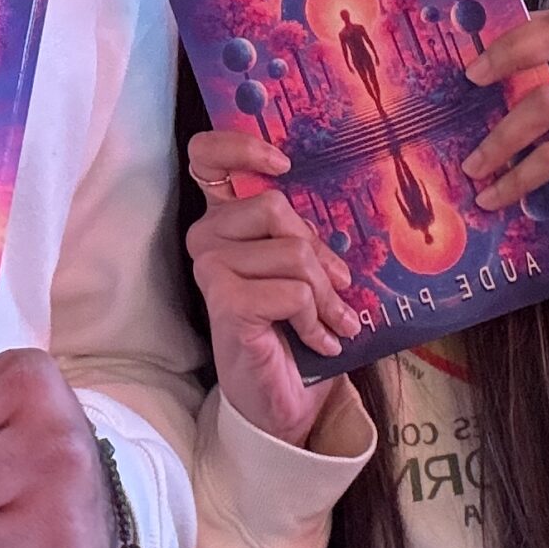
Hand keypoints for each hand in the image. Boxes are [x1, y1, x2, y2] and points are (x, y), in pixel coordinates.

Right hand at [185, 129, 360, 447]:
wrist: (280, 400)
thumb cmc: (290, 329)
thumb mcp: (300, 269)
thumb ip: (300, 234)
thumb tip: (337, 213)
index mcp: (223, 220)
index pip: (207, 157)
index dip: (241, 147)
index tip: (282, 166)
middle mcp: (206, 238)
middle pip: (274, 206)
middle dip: (319, 253)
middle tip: (341, 288)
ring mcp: (211, 269)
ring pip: (292, 252)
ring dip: (328, 296)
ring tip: (337, 322)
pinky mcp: (225, 302)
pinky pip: (293, 291)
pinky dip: (318, 321)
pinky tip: (323, 342)